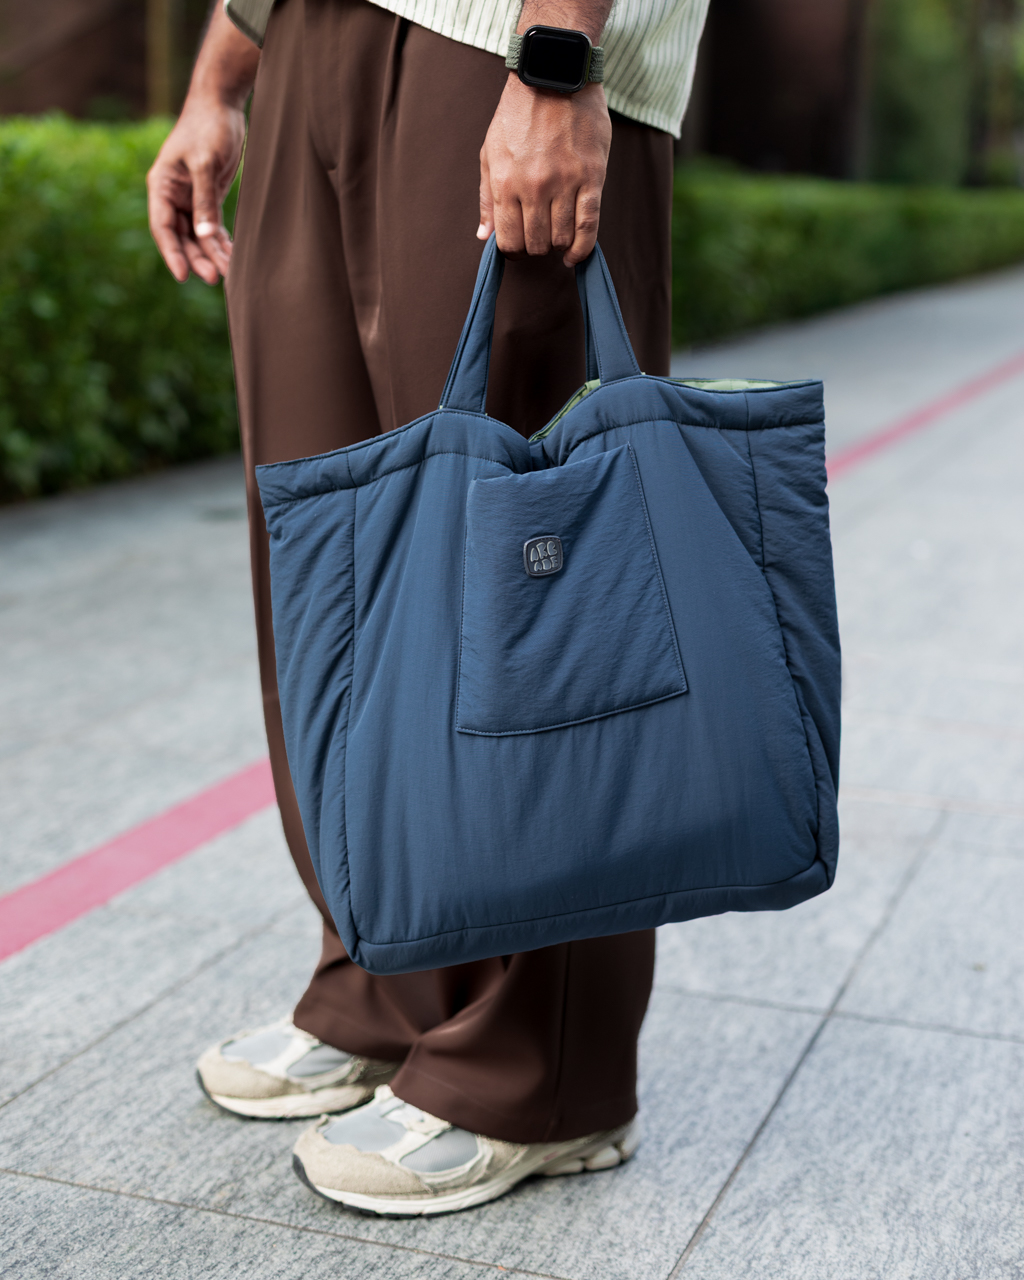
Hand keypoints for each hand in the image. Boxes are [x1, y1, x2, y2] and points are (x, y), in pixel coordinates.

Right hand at [147, 96, 245, 284]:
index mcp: (161, 185)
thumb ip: (205, 200)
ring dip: (212, 254)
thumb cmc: (208, 126)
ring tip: (230, 273)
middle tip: (215, 278)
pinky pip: (212, 227)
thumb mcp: (205, 163)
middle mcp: (172, 195)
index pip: (162, 227)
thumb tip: (205, 237)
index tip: (183, 275)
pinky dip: (221, 242)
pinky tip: (233, 257)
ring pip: (199, 235)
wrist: (221, 103)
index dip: (172, 253)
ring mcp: (190, 198)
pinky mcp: (208, 197)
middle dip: (197, 258)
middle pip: (181, 236)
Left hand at [478, 75, 611, 266]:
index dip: (513, 252)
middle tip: (539, 236)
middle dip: (536, 247)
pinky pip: (588, 226)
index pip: (508, 240)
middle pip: (536, 244)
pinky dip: (582, 248)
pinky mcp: (591, 178)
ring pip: (561, 238)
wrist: (554, 75)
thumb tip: (484, 237)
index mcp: (505, 182)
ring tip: (556, 234)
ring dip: (558, 244)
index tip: (518, 247)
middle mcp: (533, 186)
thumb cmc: (518, 115)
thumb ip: (486, 198)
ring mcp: (564, 183)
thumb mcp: (490, 152)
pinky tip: (575, 255)